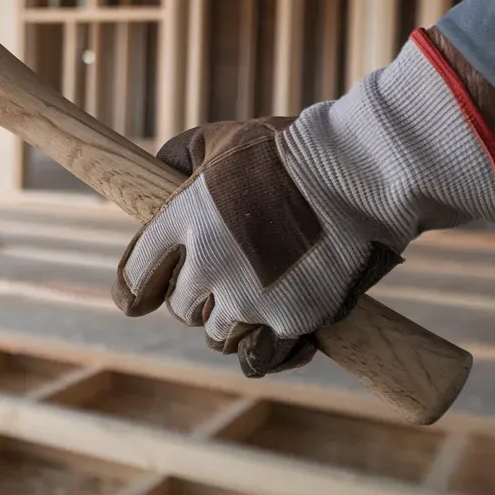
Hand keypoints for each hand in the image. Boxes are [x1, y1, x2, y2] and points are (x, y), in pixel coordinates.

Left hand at [113, 29, 494, 377]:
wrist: (361, 171)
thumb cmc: (289, 150)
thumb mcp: (220, 138)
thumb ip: (179, 158)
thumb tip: (156, 173)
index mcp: (182, 220)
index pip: (134, 278)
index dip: (133, 292)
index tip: (136, 298)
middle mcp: (209, 264)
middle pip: (179, 309)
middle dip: (194, 299)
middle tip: (221, 280)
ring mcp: (250, 296)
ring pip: (218, 336)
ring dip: (231, 323)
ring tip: (256, 299)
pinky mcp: (291, 320)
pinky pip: (262, 357)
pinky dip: (269, 348)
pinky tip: (280, 329)